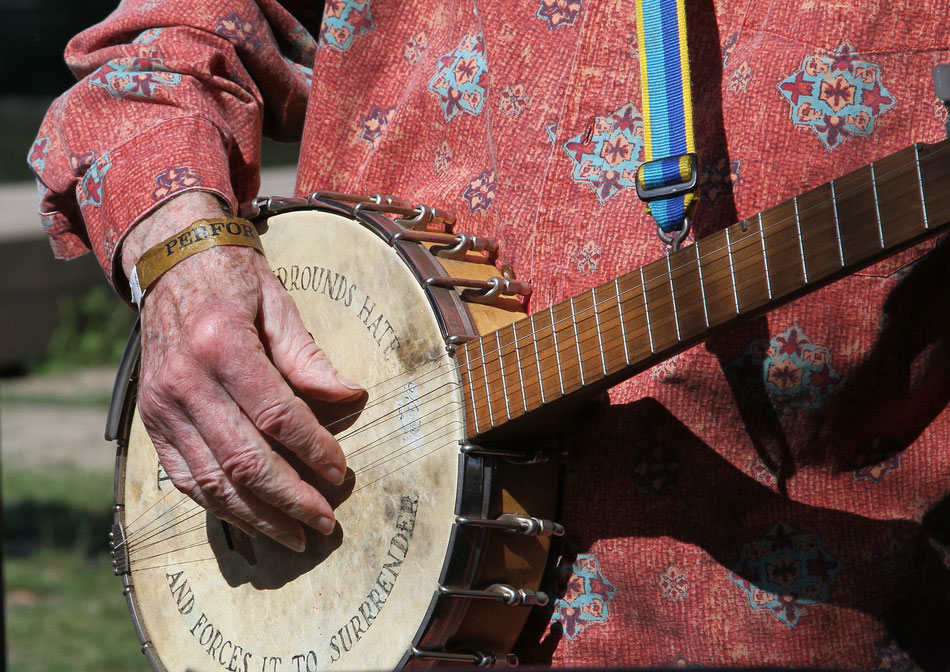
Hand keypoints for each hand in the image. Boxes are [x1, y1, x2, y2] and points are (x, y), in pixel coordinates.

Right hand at [121, 192, 361, 550]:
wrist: (169, 262)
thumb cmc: (233, 280)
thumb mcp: (278, 304)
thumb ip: (309, 357)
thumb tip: (351, 398)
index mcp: (222, 345)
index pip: (276, 415)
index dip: (313, 449)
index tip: (341, 472)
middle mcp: (185, 380)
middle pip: (244, 459)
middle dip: (290, 498)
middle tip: (325, 521)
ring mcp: (162, 406)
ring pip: (213, 480)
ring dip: (258, 516)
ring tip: (296, 535)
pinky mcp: (152, 421)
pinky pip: (185, 478)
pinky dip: (220, 506)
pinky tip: (252, 520)